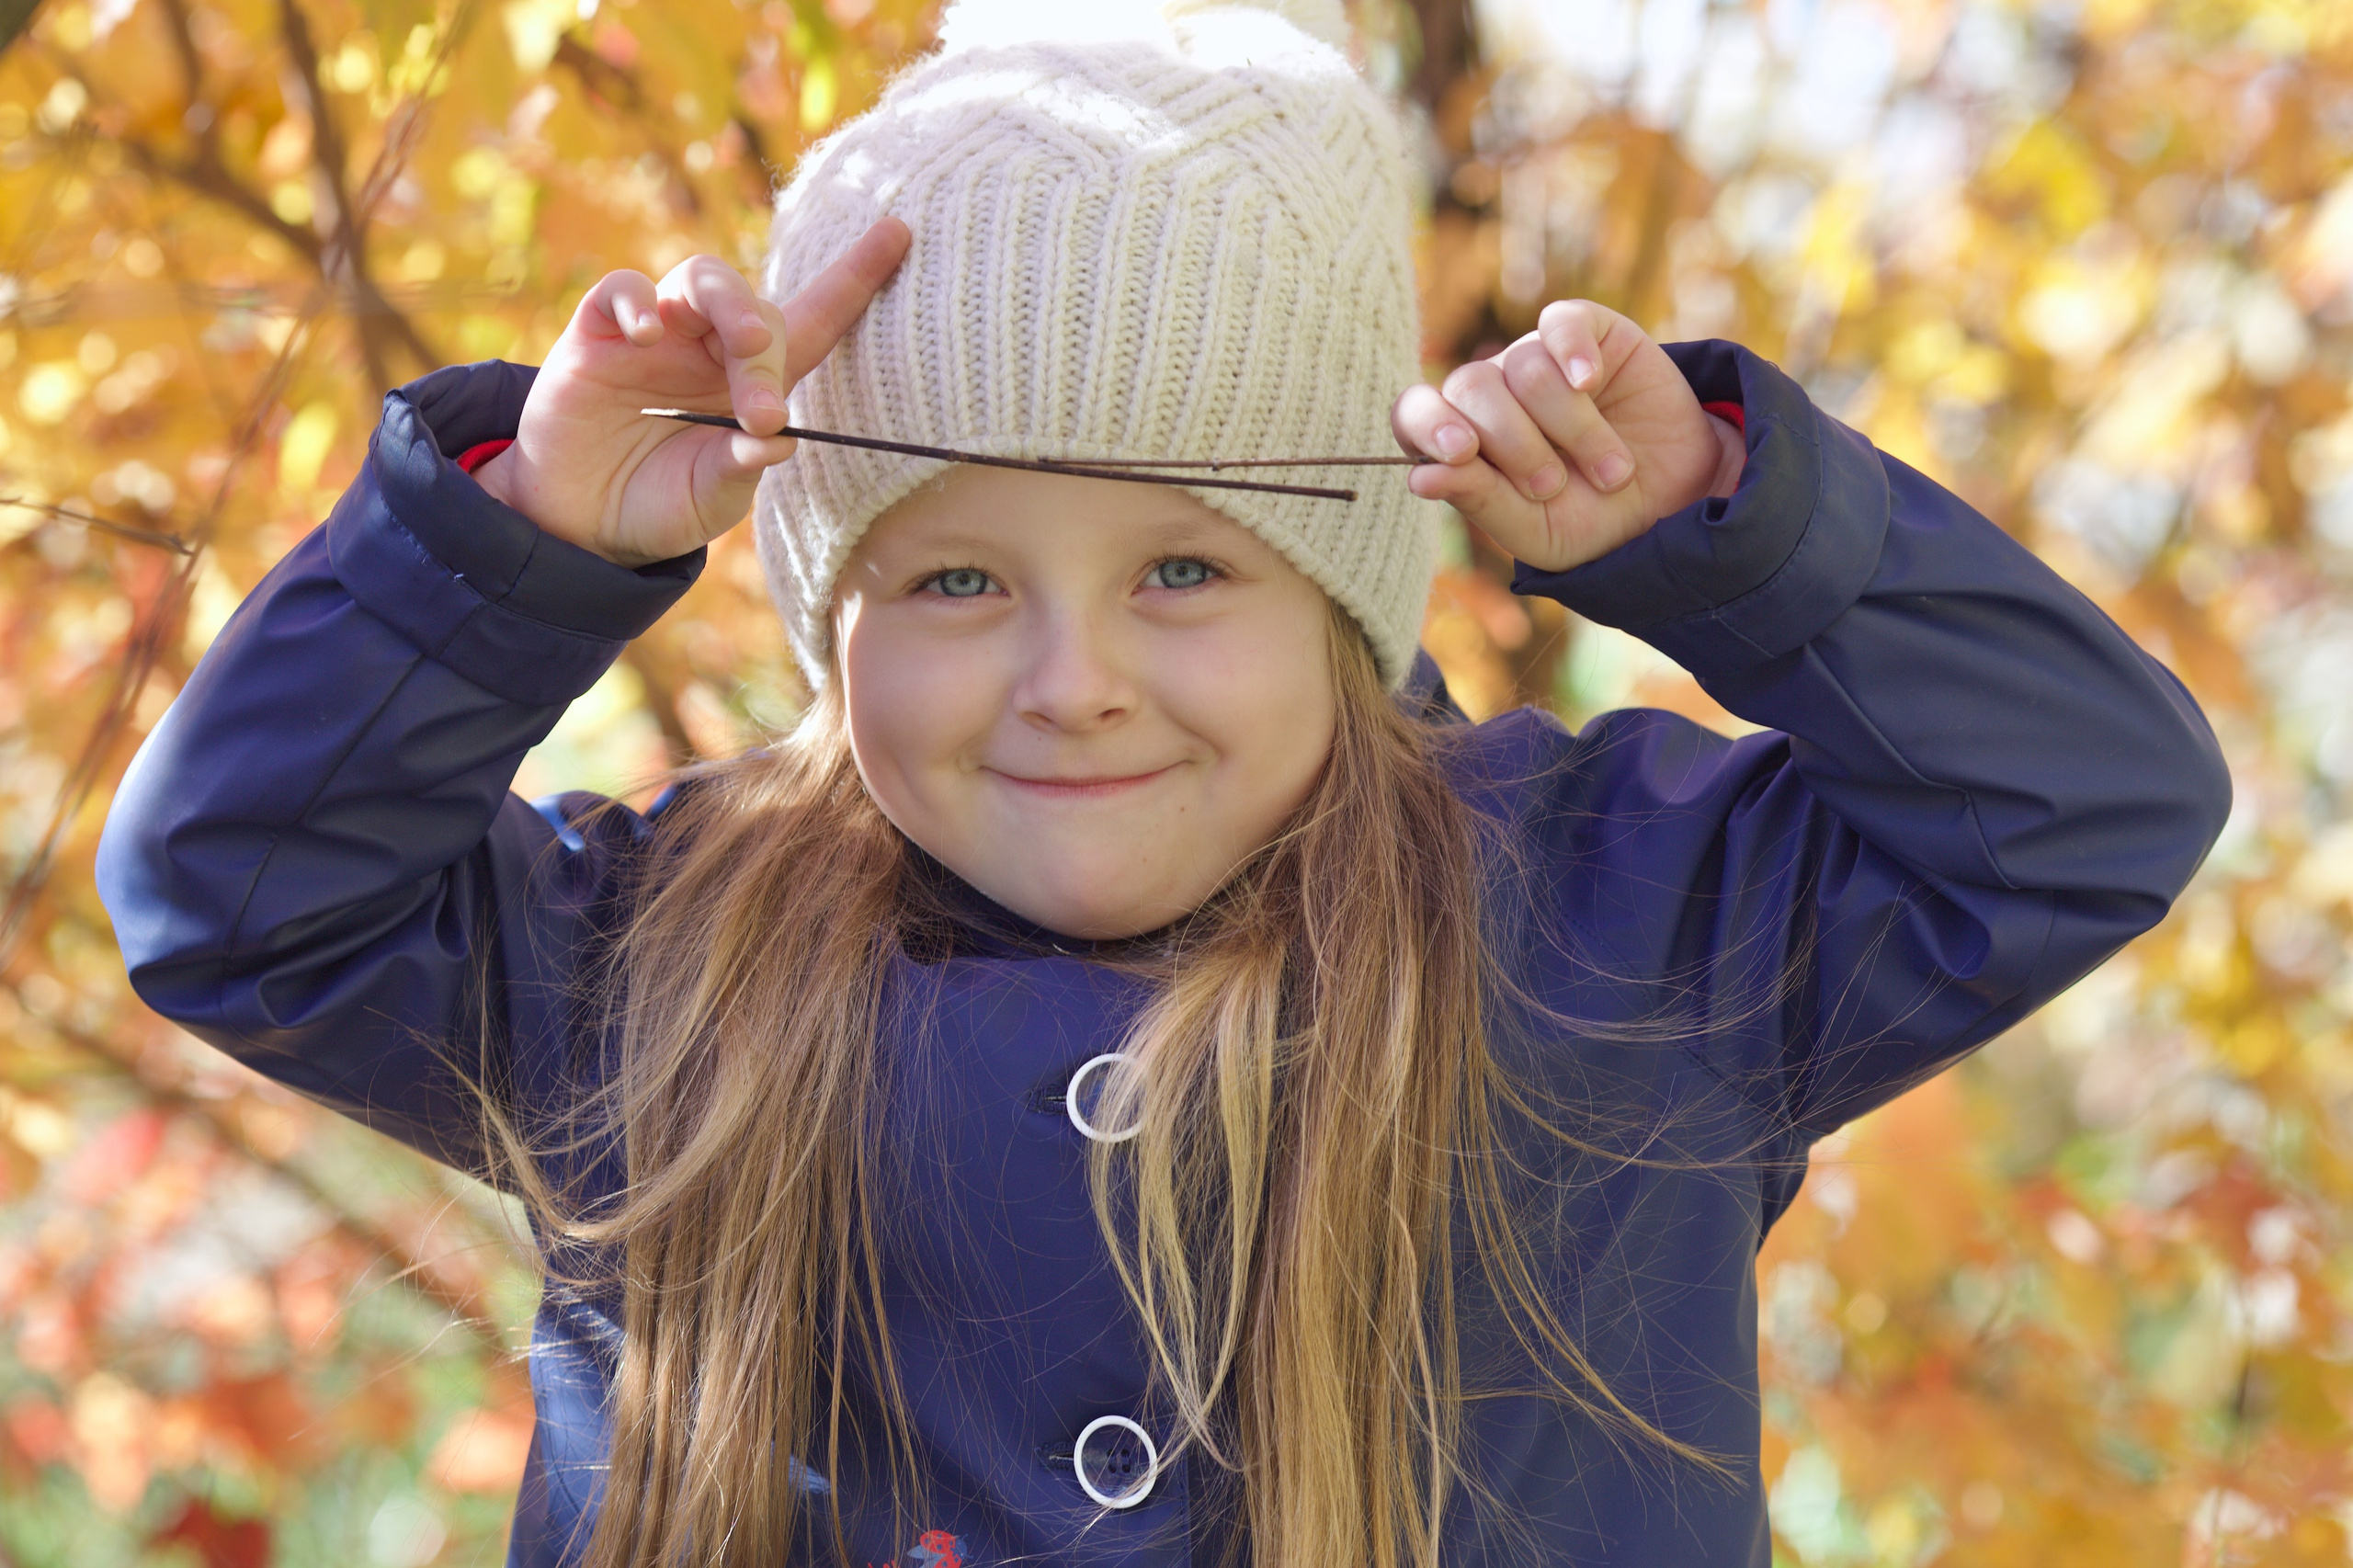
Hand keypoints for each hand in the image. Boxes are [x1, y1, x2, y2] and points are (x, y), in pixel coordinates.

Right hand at [473, 219, 911, 565]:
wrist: (582, 522)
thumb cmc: (661, 503)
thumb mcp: (710, 497)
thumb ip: (741, 466)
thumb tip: (778, 438)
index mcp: (756, 383)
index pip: (817, 321)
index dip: (857, 277)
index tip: (901, 232)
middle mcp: (711, 346)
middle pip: (757, 310)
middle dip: (768, 353)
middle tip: (762, 409)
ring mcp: (657, 334)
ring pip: (702, 278)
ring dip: (730, 306)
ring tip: (744, 349)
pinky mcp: (598, 332)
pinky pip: (623, 289)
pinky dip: (638, 303)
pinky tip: (646, 336)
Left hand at [1390, 300, 1744, 574]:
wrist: (1677, 501)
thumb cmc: (1594, 520)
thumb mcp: (1537, 531)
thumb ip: (1481, 501)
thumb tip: (1418, 477)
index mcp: (1465, 440)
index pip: (1415, 414)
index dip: (1427, 425)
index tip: (1461, 453)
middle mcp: (1493, 394)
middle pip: (1471, 387)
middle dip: (1513, 444)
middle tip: (1550, 486)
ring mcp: (1537, 358)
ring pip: (1527, 367)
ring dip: (1572, 429)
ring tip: (1610, 472)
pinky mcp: (1587, 332)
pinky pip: (1561, 322)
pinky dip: (1573, 352)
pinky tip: (1591, 382)